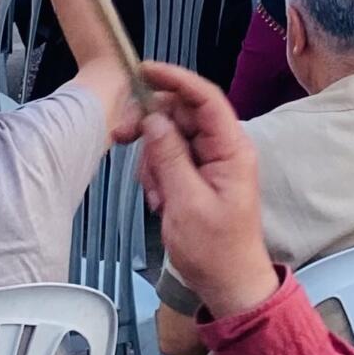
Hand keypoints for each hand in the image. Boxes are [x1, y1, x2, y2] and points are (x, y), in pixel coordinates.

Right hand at [132, 63, 276, 320]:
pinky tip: (159, 200)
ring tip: (156, 195)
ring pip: (170, 135)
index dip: (175, 79)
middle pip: (181, 113)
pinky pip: (170, 157)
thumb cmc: (216, 250)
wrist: (228, 283)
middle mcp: (223, 148)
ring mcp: (211, 162)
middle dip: (150, 125)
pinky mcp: (198, 175)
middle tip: (122, 137)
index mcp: (231, 149)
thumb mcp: (186, 202)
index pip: (205, 98)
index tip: (144, 71)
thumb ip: (169, 156)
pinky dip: (157, 173)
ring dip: (153, 159)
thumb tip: (154, 119)